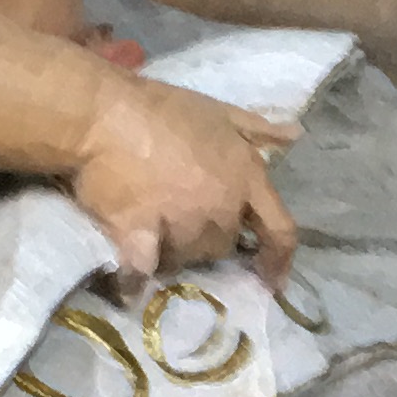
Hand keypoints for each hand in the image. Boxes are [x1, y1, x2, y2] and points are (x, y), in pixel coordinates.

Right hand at [72, 74, 297, 282]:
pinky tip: (129, 286)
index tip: (272, 279)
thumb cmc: (161, 109)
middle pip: (224, 245)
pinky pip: (143, 268)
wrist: (102, 114)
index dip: (278, 259)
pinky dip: (136, 278)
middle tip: (182, 226)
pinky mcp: (140, 232)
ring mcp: (181, 223)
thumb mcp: (219, 111)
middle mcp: (222, 207)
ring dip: (172, 253)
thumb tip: (295, 136)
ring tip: (151, 237)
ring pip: (185, 257)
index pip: (279, 229)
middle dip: (207, 240)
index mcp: (246, 177)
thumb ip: (258, 128)